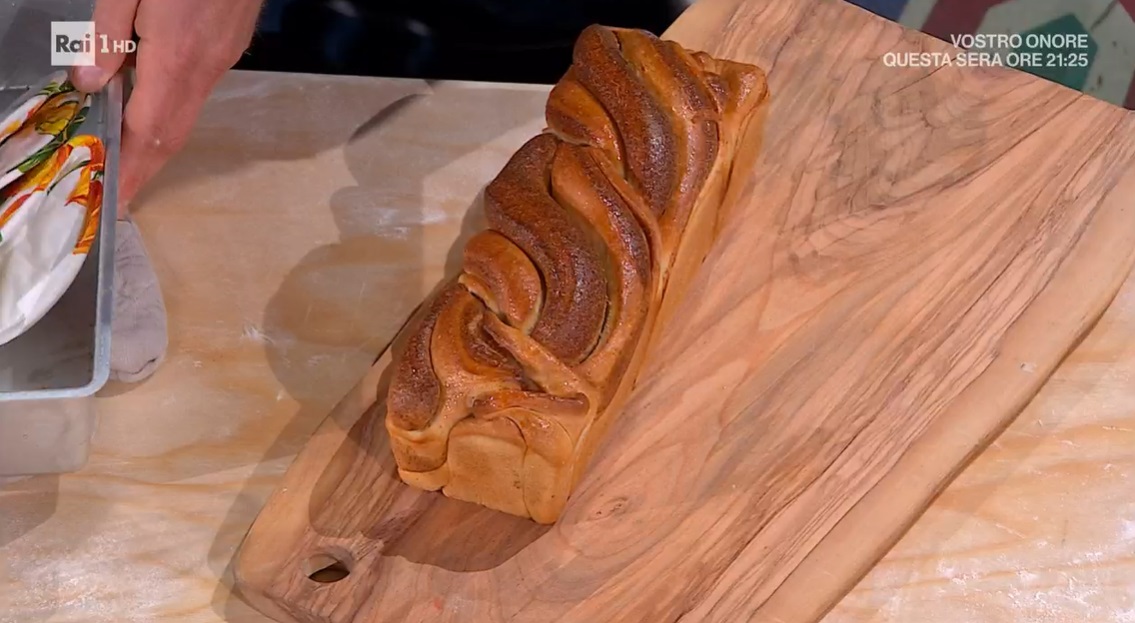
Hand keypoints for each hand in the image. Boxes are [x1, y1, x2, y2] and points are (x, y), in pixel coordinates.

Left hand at [70, 0, 263, 213]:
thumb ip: (108, 33)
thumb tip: (90, 81)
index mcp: (174, 57)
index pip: (148, 131)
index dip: (132, 169)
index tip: (117, 199)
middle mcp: (203, 68)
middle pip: (173, 136)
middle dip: (146, 170)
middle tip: (121, 195)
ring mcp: (222, 59)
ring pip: (188, 116)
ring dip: (159, 145)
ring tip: (130, 162)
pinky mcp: (228, 47)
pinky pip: (197, 93)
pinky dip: (172, 114)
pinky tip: (153, 111)